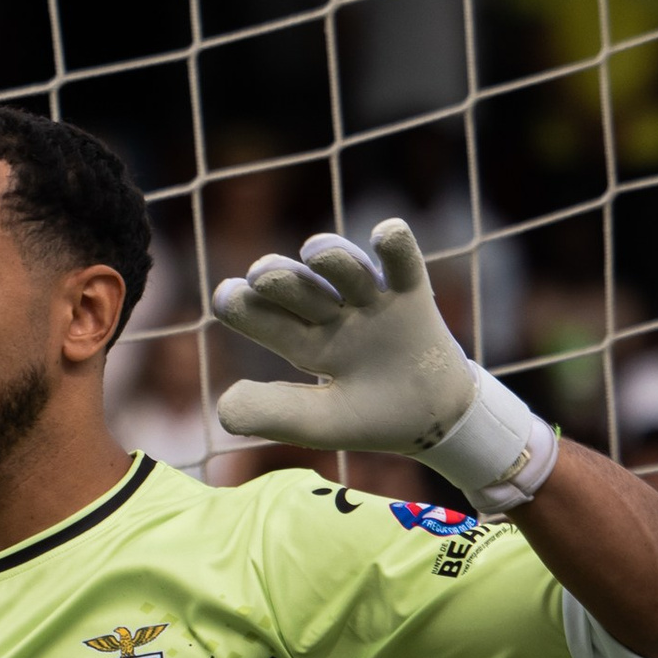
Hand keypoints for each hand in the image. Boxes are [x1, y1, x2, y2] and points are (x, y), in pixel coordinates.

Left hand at [212, 219, 556, 504]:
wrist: (434, 422)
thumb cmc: (371, 419)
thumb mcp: (320, 424)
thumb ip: (274, 415)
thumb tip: (223, 405)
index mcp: (305, 343)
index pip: (267, 320)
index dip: (244, 307)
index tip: (226, 298)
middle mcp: (333, 315)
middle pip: (301, 289)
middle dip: (280, 278)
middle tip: (261, 273)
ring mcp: (372, 302)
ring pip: (347, 270)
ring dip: (331, 256)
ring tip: (313, 251)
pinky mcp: (412, 296)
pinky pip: (404, 263)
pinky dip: (396, 245)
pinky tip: (385, 233)